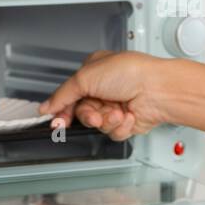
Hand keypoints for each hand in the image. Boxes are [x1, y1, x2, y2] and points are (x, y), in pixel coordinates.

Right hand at [38, 50, 169, 141]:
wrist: (158, 90)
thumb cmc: (131, 72)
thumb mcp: (86, 77)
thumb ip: (63, 94)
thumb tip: (46, 106)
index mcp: (94, 72)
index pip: (70, 95)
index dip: (62, 109)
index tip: (56, 120)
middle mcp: (104, 89)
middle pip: (82, 112)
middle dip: (88, 116)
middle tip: (93, 115)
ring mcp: (115, 106)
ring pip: (97, 124)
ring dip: (106, 119)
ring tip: (117, 111)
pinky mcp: (126, 121)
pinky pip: (112, 132)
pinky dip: (119, 126)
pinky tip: (128, 115)